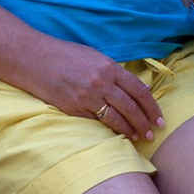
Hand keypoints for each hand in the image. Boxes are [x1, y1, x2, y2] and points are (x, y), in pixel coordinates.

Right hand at [32, 42, 161, 139]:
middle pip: (131, 108)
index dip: (152, 108)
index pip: (139, 91)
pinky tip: (117, 135)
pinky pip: (97, 123)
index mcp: (109, 67)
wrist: (33, 58)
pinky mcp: (73, 109)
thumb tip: (137, 90)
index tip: (159, 120)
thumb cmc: (65, 56)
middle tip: (152, 134)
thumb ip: (115, 73)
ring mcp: (87, 97)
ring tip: (138, 137)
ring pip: (116, 119)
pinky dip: (110, 130)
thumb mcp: (95, 57)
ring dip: (130, 130)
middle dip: (144, 123)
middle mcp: (101, 83)